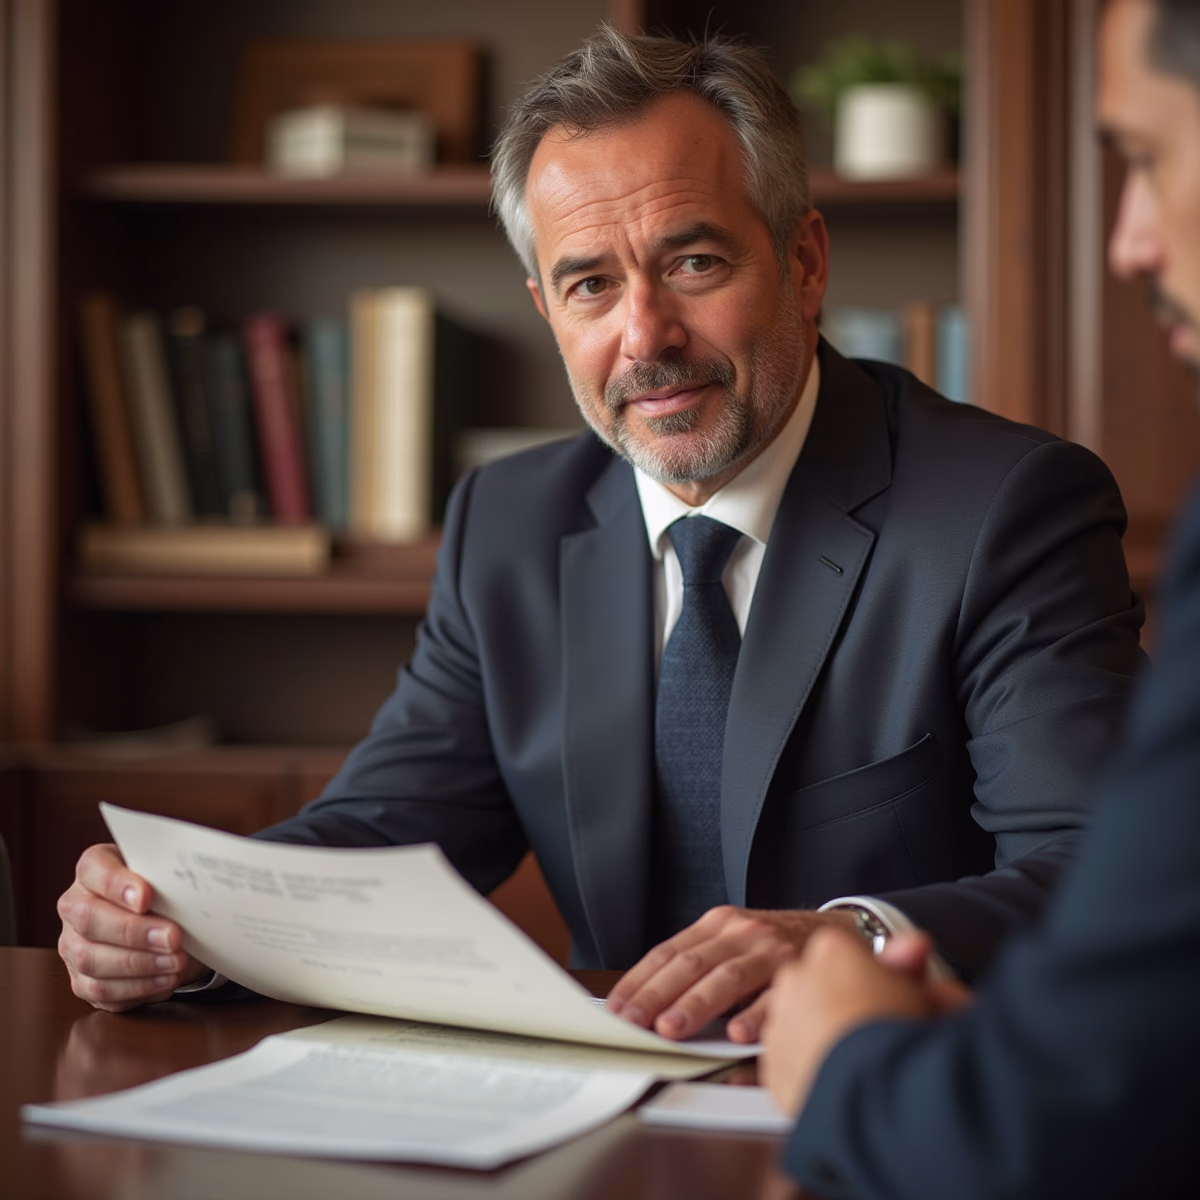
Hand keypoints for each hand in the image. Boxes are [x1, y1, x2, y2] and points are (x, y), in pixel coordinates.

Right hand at [57, 843, 204, 1011]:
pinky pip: (101, 990)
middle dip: (134, 931)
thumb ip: (168, 878)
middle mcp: (75, 907)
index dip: (116, 884)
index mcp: (92, 870)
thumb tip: (193, 891)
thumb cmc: (162, 892)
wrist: (163, 922)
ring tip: (176, 962)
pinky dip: (137, 988)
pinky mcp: (81, 980)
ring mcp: (73, 945)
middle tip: (173, 937)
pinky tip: (165, 980)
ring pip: (92, 959)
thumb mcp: (166, 877)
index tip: (147, 897)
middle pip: (90, 919)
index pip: (93, 869)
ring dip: (140, 964)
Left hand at [605, 905, 856, 1042]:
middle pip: (691, 964)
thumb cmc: (771, 947)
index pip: (668, 952)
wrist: (833, 930)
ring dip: (696, 1005)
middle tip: (635, 1022)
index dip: (639, 980)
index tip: (617, 1008)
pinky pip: (774, 997)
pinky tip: (738, 1034)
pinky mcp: (800, 973)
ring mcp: (771, 951)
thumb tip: (647, 1005)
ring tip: (672, 1029)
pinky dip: (755, 1016)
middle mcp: (742, 932)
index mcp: (717, 924)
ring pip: (726, 978)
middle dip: (657, 995)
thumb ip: (698, 966)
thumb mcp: (732, 943)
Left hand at [761, 928, 972, 1117]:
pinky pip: (791, 1060)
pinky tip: (838, 1083)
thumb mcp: (920, 993)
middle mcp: (796, 977)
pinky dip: (809, 1069)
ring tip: (860, 1063)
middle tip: (878, 1032)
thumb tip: (916, 946)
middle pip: (824, 984)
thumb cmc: (896, 1041)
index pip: (852, 953)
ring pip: (803, 1021)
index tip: (894, 998)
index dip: (877, 978)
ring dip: (824, 1035)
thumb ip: (912, 965)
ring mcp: (779, 1020)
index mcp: (832, 950)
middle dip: (846, 1002)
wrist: (867, 1097)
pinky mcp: (771, 1063)